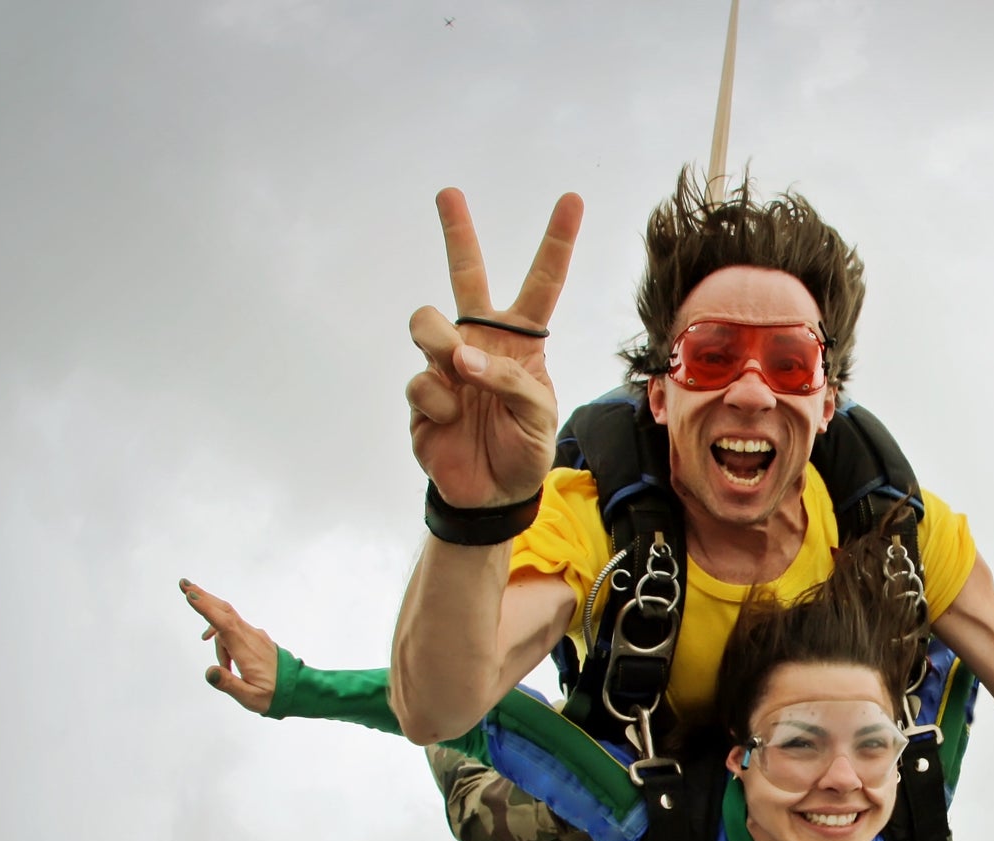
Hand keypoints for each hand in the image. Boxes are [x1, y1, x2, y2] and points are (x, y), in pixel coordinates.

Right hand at [179, 579, 278, 713]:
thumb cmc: (274, 696)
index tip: (190, 594)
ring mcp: (255, 636)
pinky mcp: (257, 639)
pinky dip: (223, 637)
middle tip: (183, 584)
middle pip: (224, 611)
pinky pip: (234, 630)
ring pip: (227, 623)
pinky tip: (223, 659)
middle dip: (203, 598)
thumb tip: (210, 671)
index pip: (224, 624)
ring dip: (215, 632)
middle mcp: (251, 638)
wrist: (300, 690)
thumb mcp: (250, 697)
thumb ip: (228, 684)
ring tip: (220, 662)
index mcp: (247, 651)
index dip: (206, 609)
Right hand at [406, 189, 584, 508]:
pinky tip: (451, 420)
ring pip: (426, 321)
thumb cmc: (525, 450)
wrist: (490, 494)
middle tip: (449, 192)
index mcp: (521, 341)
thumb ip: (510, 380)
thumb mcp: (538, 416)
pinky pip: (421, 379)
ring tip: (457, 372)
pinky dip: (438, 402)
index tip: (572, 199)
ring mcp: (447, 363)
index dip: (556, 242)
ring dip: (438, 341)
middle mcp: (481, 341)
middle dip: (458, 233)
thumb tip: (462, 356)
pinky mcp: (421, 391)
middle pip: (467, 276)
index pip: (543, 284)